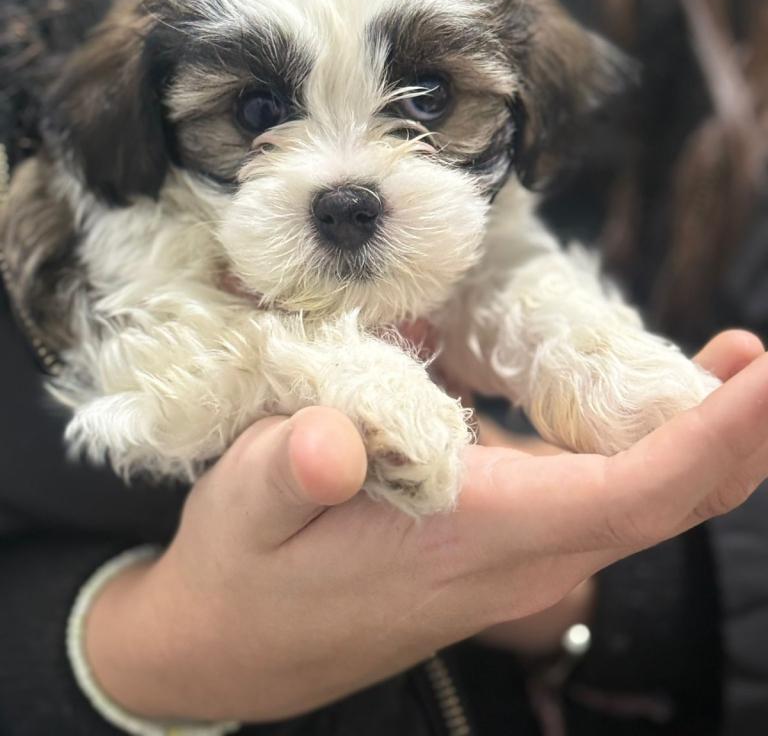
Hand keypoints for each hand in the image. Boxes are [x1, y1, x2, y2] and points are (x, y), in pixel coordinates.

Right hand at [86, 330, 766, 722]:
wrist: (239, 641)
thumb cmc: (249, 570)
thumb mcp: (246, 504)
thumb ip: (290, 471)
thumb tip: (328, 442)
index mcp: (481, 535)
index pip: (636, 494)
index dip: (715, 436)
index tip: (763, 373)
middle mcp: (525, 550)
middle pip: (670, 498)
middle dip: (734, 430)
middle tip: (750, 349)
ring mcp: (522, 549)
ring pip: (644, 494)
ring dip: (692, 430)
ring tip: (720, 357)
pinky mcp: (504, 537)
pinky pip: (600, 490)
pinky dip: (634, 438)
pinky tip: (611, 386)